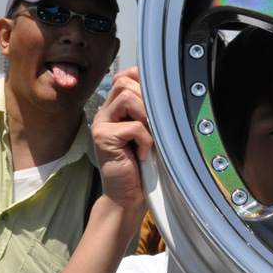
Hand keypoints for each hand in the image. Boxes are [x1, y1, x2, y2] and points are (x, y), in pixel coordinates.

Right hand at [91, 67, 151, 212]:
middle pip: (124, 82)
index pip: (124, 77)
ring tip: (149, 136)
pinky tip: (143, 153)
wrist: (127, 195)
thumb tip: (171, 91)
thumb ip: (151, 112)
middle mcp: (105, 113)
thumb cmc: (143, 164)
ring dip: (147, 116)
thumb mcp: (150, 132)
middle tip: (154, 122)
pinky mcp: (102, 138)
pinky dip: (146, 139)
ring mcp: (101, 124)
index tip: (158, 96)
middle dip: (147, 97)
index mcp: (115, 109)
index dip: (142, 79)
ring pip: (127, 97)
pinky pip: (133, 126)